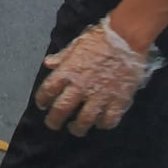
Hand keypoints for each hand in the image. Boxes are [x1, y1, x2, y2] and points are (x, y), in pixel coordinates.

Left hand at [35, 16, 163, 135]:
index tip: (41, 105)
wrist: (126, 38)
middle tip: (52, 125)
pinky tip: (100, 123)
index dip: (42, 99)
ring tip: (75, 129)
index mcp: (68, 71)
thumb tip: (48, 64)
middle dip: (54, 120)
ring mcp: (100, 96)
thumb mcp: (77, 44)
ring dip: (78, 128)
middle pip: (62, 109)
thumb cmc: (99, 38)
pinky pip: (109, 120)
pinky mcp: (118, 101)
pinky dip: (103, 124)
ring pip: (85, 120)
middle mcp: (81, 86)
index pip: (48, 89)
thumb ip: (62, 57)